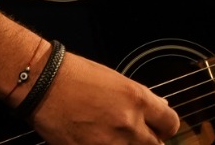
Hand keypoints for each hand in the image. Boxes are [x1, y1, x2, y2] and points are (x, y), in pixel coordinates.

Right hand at [28, 51, 181, 143]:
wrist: (43, 85)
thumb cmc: (76, 76)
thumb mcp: (116, 79)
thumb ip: (141, 97)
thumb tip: (159, 106)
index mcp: (137, 100)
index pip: (170, 123)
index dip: (166, 128)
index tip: (160, 129)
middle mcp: (128, 124)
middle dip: (148, 142)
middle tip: (137, 137)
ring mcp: (110, 143)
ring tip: (112, 137)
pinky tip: (97, 140)